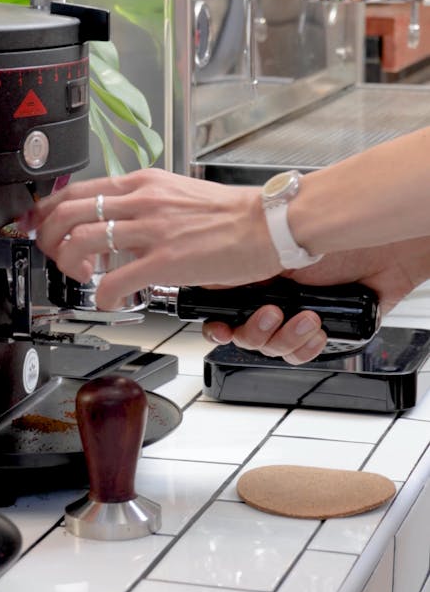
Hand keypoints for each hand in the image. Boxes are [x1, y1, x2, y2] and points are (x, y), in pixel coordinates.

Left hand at [27, 168, 281, 306]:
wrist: (268, 224)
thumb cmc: (230, 214)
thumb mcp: (177, 193)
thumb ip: (144, 202)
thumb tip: (119, 220)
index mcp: (143, 183)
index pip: (76, 190)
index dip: (47, 211)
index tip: (39, 225)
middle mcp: (142, 200)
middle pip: (68, 212)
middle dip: (49, 238)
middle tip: (56, 256)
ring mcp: (152, 229)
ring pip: (82, 241)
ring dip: (70, 264)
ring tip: (83, 276)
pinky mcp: (166, 260)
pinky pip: (115, 279)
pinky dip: (102, 294)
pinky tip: (110, 298)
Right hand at [202, 238, 429, 363]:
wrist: (381, 252)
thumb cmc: (333, 237)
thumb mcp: (277, 245)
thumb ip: (241, 260)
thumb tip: (211, 272)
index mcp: (253, 276)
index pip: (222, 309)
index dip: (217, 324)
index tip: (221, 328)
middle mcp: (270, 297)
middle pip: (244, 335)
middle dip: (256, 331)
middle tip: (273, 314)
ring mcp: (293, 317)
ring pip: (272, 348)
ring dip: (287, 337)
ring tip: (307, 317)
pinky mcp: (317, 331)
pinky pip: (299, 355)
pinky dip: (306, 346)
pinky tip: (319, 328)